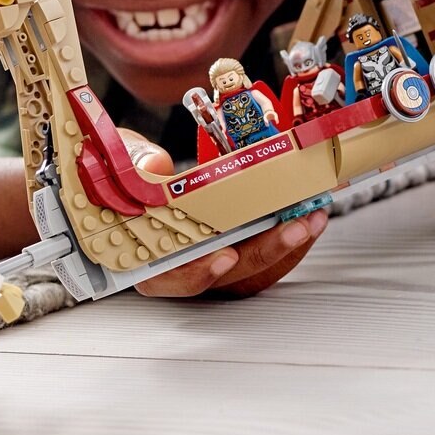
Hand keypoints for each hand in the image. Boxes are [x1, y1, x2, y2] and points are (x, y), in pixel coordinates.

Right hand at [124, 133, 329, 299]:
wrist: (138, 166)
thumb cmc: (127, 170)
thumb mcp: (123, 157)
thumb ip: (139, 162)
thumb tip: (155, 164)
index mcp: (142, 250)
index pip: (168, 276)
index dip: (197, 272)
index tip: (225, 256)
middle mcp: (179, 263)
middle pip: (223, 274)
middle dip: (264, 252)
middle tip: (295, 226)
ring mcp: (208, 259)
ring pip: (250, 270)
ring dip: (286, 247)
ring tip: (312, 218)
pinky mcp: (233, 247)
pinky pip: (264, 257)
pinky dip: (287, 239)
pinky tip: (307, 217)